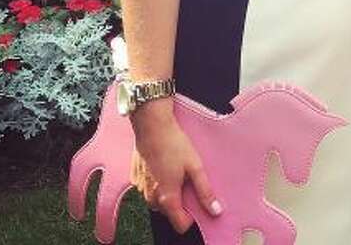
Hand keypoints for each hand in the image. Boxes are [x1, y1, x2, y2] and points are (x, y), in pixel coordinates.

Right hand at [131, 102, 222, 233]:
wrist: (152, 126)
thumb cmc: (174, 144)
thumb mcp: (195, 166)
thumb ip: (204, 191)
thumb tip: (215, 210)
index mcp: (167, 197)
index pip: (179, 225)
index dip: (191, 218)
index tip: (197, 205)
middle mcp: (151, 197)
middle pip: (168, 212)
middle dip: (179, 201)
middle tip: (186, 180)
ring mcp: (141, 188)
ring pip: (157, 200)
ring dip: (166, 192)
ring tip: (174, 170)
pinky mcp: (135, 178)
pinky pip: (148, 188)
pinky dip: (156, 182)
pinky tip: (162, 165)